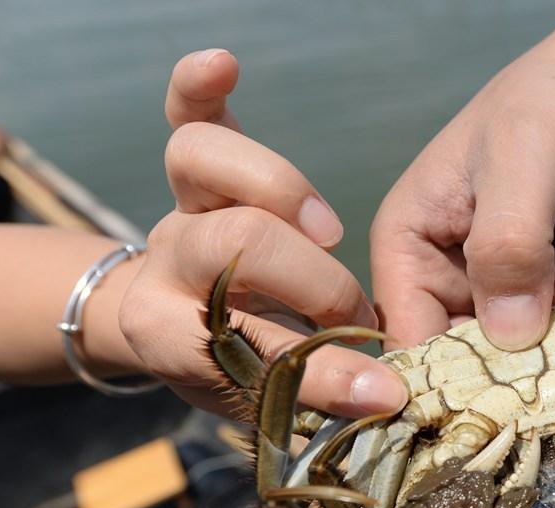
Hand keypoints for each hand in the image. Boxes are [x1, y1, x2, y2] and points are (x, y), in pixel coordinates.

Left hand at [120, 50, 407, 417]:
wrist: (174, 325)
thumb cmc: (230, 364)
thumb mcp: (263, 395)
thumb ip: (317, 390)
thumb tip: (390, 394)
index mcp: (164, 330)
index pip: (237, 346)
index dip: (319, 370)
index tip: (382, 388)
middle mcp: (165, 261)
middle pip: (232, 241)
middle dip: (313, 280)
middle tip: (355, 315)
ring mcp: (181, 208)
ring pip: (201, 163)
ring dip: (278, 188)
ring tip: (326, 232)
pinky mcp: (197, 169)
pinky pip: (188, 116)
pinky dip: (200, 88)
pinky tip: (224, 64)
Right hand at [370, 26, 554, 353]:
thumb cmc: (547, 107)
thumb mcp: (522, 163)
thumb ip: (508, 245)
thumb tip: (510, 337)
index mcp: (409, 249)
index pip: (413, 341)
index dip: (458, 382)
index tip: (524, 402)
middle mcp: (450, 283)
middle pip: (491, 361)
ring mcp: (507, 294)